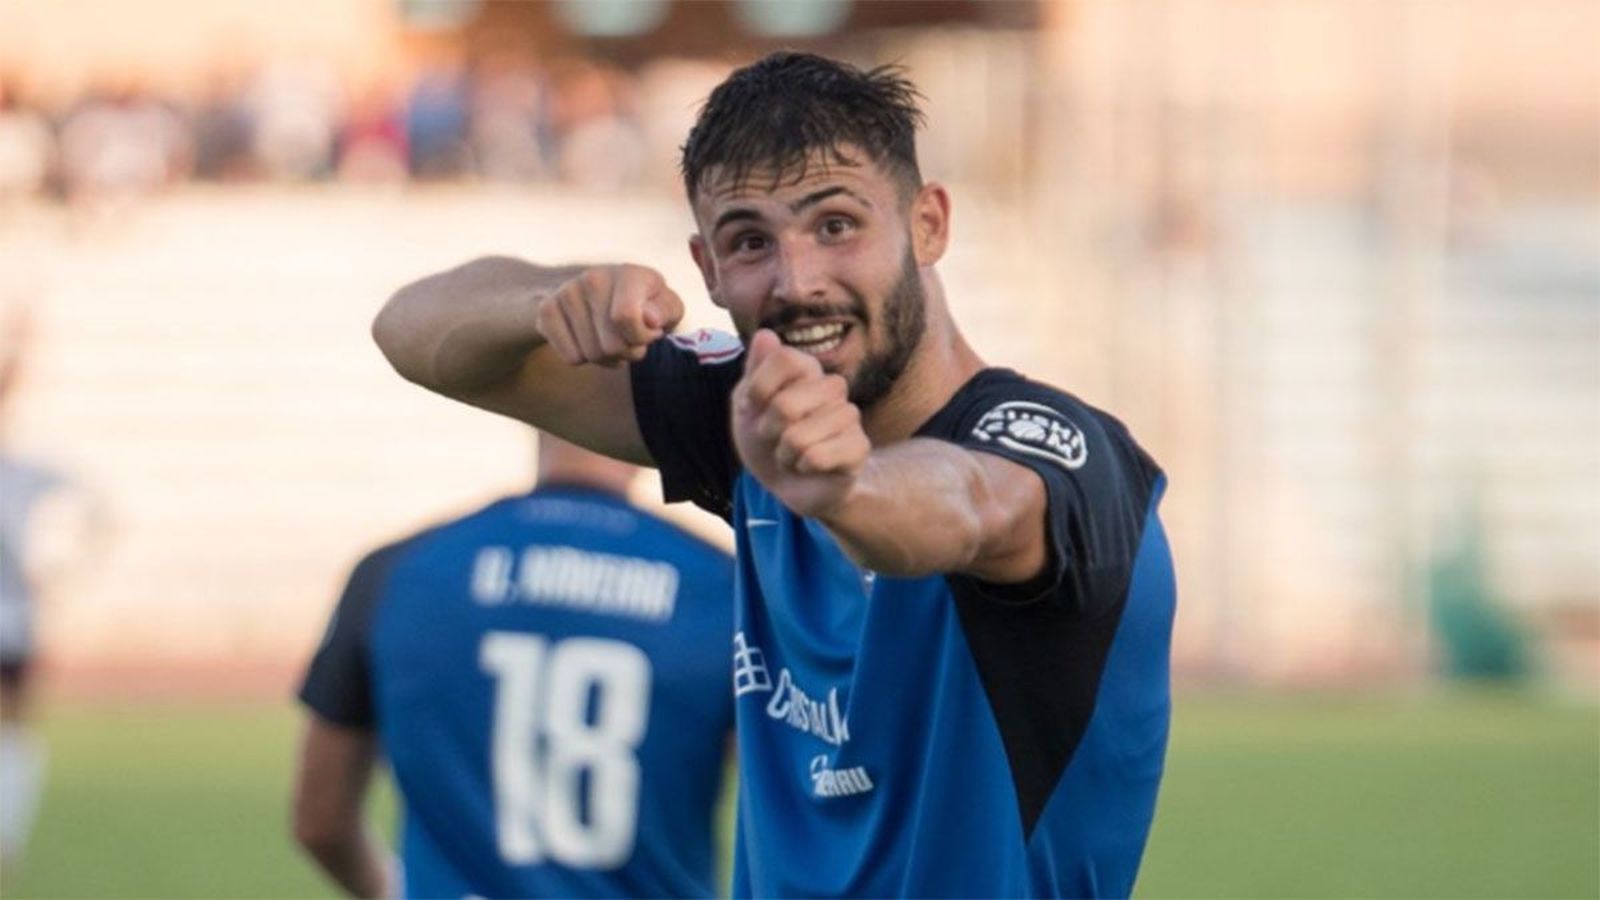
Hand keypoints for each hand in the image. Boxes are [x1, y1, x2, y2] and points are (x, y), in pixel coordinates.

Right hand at [536, 264, 683, 365]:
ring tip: (611, 338)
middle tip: (629, 338)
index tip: (650, 331)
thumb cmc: (644, 304)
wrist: (603, 292)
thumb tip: (649, 318)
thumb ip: (667, 310)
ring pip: (590, 356)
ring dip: (607, 358)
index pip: (626, 318)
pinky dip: (585, 358)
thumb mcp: (667, 306)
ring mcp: (567, 293)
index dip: (641, 338)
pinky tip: (591, 339)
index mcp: (628, 273)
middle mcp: (594, 278)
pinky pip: (571, 358)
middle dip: (626, 352)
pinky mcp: (546, 310)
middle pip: (610, 346)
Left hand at [732, 330, 870, 517]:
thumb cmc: (767, 440)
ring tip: (791, 454)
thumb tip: (765, 335)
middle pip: (785, 404)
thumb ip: (753, 371)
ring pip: (798, 437)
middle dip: (767, 430)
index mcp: (807, 370)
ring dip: (783, 454)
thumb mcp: (748, 404)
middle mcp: (833, 387)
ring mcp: (849, 416)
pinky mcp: (858, 447)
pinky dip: (801, 467)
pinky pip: (817, 457)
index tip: (750, 407)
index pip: (784, 358)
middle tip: (773, 437)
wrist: (789, 483)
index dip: (758, 388)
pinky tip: (808, 466)